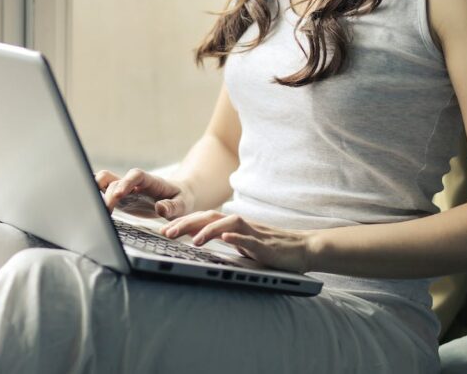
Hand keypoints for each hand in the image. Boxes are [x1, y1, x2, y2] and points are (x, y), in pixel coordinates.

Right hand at [95, 168, 193, 219]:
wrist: (177, 198)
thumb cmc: (180, 200)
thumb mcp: (182, 204)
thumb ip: (172, 206)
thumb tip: (160, 209)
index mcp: (150, 181)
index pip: (136, 176)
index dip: (126, 183)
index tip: (118, 194)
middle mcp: (134, 183)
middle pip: (115, 180)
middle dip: (108, 194)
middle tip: (107, 211)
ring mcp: (125, 189)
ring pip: (104, 181)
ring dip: (97, 192)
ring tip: (98, 211)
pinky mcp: (120, 198)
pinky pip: (103, 192)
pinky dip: (96, 197)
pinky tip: (94, 210)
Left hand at [159, 211, 316, 273]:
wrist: (303, 248)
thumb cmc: (271, 248)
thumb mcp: (242, 245)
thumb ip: (225, 241)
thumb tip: (199, 241)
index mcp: (233, 225)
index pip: (203, 219)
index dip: (183, 222)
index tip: (163, 230)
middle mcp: (240, 224)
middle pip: (210, 217)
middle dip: (187, 224)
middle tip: (166, 233)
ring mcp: (253, 232)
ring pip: (228, 224)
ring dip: (209, 230)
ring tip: (193, 240)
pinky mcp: (266, 244)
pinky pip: (250, 239)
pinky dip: (237, 238)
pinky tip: (225, 239)